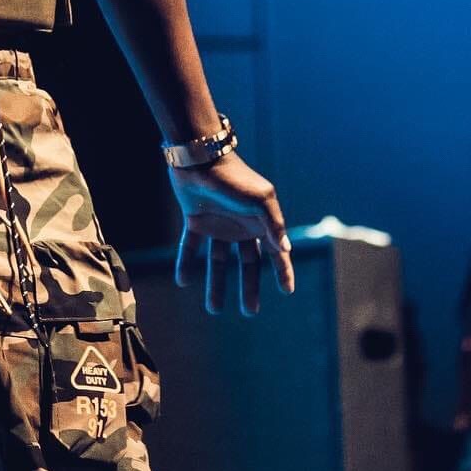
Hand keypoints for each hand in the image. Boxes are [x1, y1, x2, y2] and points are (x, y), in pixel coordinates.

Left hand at [170, 152, 294, 316]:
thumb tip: (286, 250)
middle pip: (247, 264)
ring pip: (218, 262)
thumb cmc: (234, 177)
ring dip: (216, 285)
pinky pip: (191, 248)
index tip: (287, 292)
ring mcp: (217, 225)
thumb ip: (274, 224)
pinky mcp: (195, 221)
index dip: (282, 271)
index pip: (274, 252)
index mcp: (259, 222)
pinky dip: (186, 264)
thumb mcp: (261, 200)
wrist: (200, 158)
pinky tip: (183, 281)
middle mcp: (239, 226)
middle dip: (249, 288)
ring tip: (214, 310)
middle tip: (249, 312)